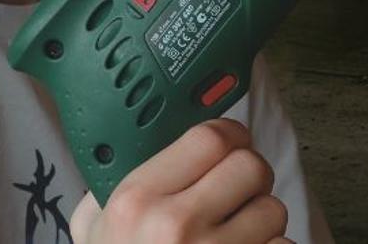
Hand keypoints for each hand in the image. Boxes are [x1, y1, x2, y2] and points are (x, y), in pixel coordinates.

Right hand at [69, 118, 290, 243]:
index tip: (230, 142)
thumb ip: (117, 181)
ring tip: (236, 232)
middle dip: (249, 176)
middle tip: (236, 189)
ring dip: (261, 220)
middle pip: (251, 167)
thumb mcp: (94, 225)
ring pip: (274, 210)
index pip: (210, 137)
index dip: (229, 135)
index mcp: (137, 199)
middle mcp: (176, 226)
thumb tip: (150, 138)